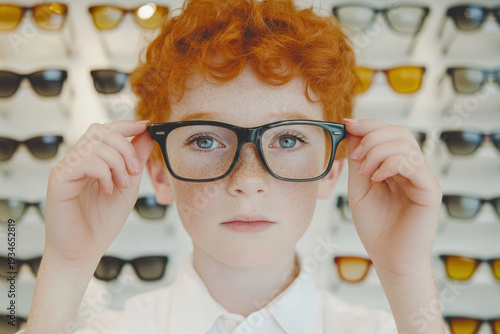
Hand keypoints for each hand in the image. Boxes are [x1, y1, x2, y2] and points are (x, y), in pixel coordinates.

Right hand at [44, 120, 154, 267]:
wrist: (84, 252)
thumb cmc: (103, 222)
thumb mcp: (128, 186)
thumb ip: (136, 159)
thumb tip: (147, 133)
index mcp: (93, 160)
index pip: (106, 130)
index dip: (126, 124)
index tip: (146, 125)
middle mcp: (77, 160)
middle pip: (100, 131)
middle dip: (125, 146)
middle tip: (135, 170)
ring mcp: (66, 167)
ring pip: (95, 144)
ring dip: (117, 163)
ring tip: (122, 186)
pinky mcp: (59, 178)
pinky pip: (86, 161)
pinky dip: (104, 173)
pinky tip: (108, 190)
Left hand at [344, 118, 441, 281]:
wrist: (388, 258)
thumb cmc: (375, 226)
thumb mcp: (359, 188)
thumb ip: (357, 161)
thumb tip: (351, 132)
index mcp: (396, 166)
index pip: (388, 133)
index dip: (368, 125)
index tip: (346, 124)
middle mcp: (412, 168)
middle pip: (399, 132)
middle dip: (372, 135)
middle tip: (355, 154)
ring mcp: (423, 178)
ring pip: (405, 144)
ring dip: (377, 151)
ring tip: (364, 172)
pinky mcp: (430, 191)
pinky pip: (413, 163)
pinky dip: (391, 164)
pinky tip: (376, 178)